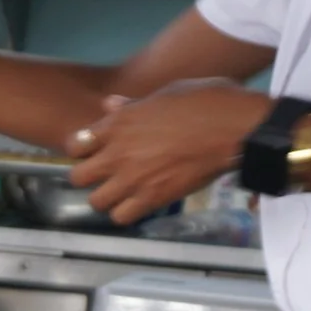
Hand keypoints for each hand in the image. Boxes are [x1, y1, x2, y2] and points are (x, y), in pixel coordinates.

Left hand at [67, 79, 270, 224]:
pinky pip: (122, 217)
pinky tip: (139, 203)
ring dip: (107, 198)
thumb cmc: (208, 102)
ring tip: (122, 193)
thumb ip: (133, 105)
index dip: (82, 149)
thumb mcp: (166, 93)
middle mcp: (117, 152)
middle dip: (89, 177)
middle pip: (77, 177)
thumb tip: (110, 104)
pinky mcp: (152, 197)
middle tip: (107, 175)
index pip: (74, 144)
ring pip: (96, 201)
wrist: (236, 127)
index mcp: (118, 123)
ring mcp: (133, 177)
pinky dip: (127, 213)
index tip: (94, 151)